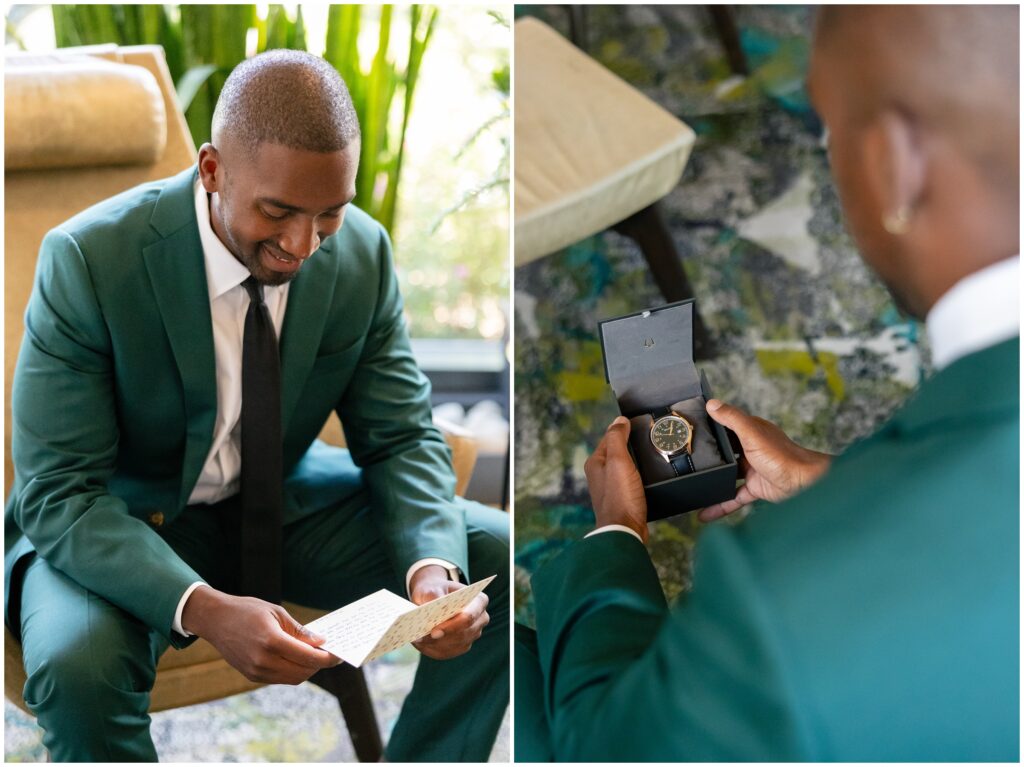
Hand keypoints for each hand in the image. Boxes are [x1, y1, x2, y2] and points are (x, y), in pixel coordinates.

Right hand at [181, 586, 339, 683]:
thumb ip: (299, 631)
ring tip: (315, 656)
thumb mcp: (277, 613)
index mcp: (271, 642)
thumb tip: (320, 643)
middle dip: (319, 665)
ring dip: (307, 670)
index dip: (327, 658)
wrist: (215, 620)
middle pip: (303, 672)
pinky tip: (298, 659)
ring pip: (292, 678)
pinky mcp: (251, 676)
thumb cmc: (248, 611)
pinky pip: (280, 678)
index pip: (308, 657)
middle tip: (329, 654)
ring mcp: (256, 671)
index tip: (338, 655)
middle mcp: (263, 661)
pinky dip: (293, 671)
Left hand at [409, 565, 488, 659]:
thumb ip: (433, 596)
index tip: (434, 631)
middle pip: (463, 634)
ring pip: (455, 645)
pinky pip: (449, 652)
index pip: (469, 617)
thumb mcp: (432, 588)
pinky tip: (421, 644)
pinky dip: (433, 650)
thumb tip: (432, 613)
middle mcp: (481, 619)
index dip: (452, 626)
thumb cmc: (435, 590)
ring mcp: (473, 634)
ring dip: (436, 645)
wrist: (434, 596)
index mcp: (479, 601)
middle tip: (421, 639)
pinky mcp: (463, 645)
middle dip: (442, 638)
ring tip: (417, 640)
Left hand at [584, 416, 648, 542]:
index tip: (640, 424)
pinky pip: (631, 480)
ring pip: (625, 466)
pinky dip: (639, 475)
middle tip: (649, 438)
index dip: (623, 429)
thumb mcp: (618, 462)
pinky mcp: (622, 498)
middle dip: (630, 444)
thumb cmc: (620, 496)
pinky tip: (649, 475)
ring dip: (636, 460)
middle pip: (617, 451)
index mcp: (595, 463)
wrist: (625, 530)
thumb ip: (617, 439)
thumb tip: (619, 420)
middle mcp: (599, 474)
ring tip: (652, 454)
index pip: (609, 437)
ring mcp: (611, 487)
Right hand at [699, 399, 831, 521]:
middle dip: (708, 456)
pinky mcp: (755, 488)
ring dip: (713, 481)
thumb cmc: (783, 456)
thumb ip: (732, 418)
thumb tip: (712, 404)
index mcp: (750, 432)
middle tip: (687, 459)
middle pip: (725, 452)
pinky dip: (720, 505)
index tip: (691, 429)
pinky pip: (733, 497)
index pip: (726, 426)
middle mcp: (750, 449)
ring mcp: (752, 469)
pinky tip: (706, 513)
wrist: (803, 483)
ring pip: (727, 475)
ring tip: (693, 486)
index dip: (710, 427)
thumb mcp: (752, 433)